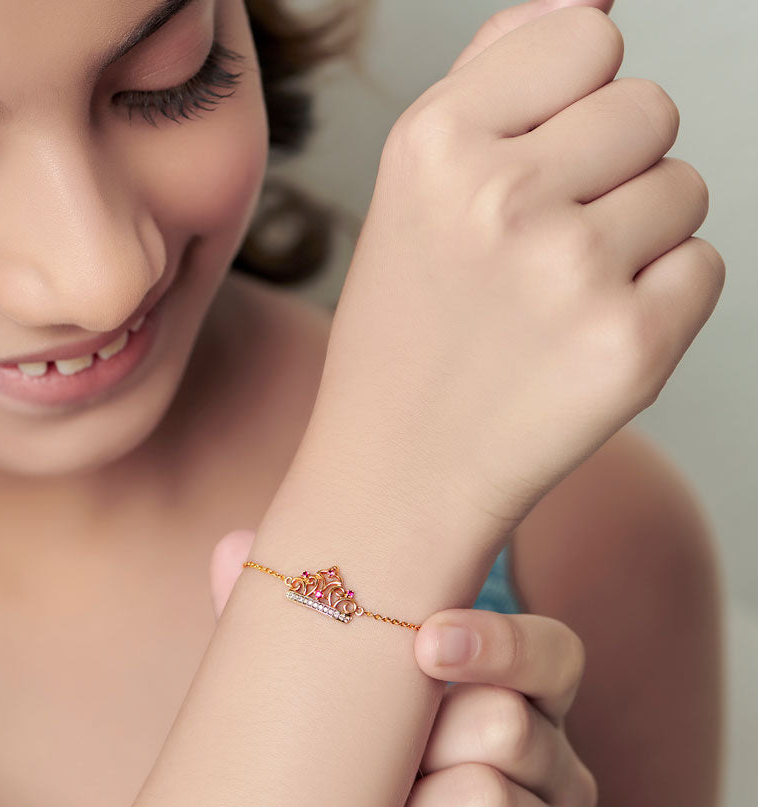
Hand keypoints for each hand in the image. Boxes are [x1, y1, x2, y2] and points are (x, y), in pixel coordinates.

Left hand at [210, 530, 596, 806]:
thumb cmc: (357, 768)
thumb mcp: (336, 698)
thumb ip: (304, 626)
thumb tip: (233, 546)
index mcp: (517, 693)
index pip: (554, 652)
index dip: (501, 643)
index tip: (427, 643)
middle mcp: (553, 754)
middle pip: (510, 722)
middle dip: (430, 744)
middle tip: (392, 757)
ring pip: (491, 799)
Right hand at [296, 0, 723, 548]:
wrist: (400, 467)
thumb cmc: (409, 327)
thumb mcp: (415, 185)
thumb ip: (498, 70)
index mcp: (435, 145)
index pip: (588, 36)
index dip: (568, 103)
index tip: (529, 165)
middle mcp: (501, 197)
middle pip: (649, 108)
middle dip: (608, 170)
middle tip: (537, 248)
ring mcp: (571, 272)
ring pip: (685, 188)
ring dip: (635, 237)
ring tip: (554, 300)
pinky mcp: (632, 345)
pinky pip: (703, 267)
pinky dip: (659, 301)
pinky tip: (584, 340)